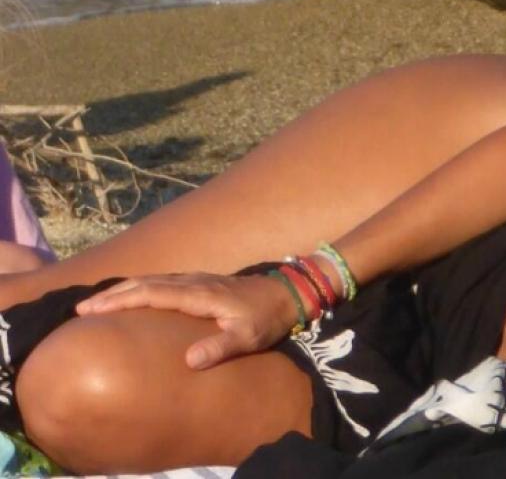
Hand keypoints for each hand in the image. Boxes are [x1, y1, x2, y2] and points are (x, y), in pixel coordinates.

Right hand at [75, 272, 299, 369]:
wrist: (287, 293)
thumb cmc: (266, 318)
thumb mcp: (248, 338)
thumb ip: (221, 347)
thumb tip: (189, 361)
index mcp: (199, 294)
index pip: (151, 293)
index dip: (120, 301)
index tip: (92, 310)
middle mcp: (193, 282)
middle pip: (145, 283)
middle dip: (112, 294)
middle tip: (81, 308)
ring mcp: (197, 280)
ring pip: (153, 280)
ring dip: (124, 289)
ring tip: (98, 302)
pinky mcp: (201, 283)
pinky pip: (163, 282)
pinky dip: (141, 286)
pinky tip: (134, 295)